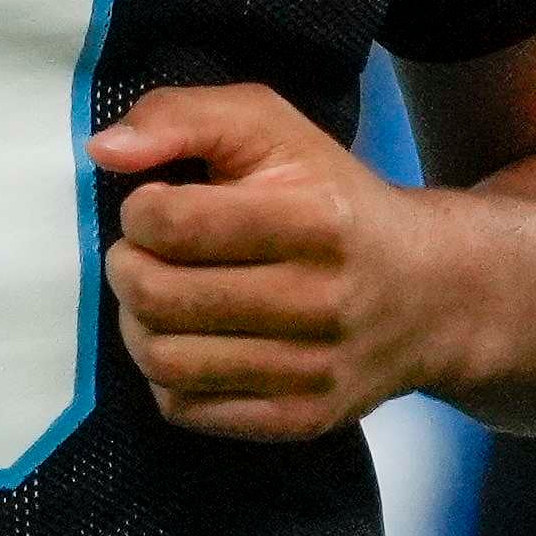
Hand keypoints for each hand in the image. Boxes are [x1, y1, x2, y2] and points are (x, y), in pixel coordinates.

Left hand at [83, 76, 486, 444]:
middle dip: (128, 266)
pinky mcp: (300, 418)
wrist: (430, 292)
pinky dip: (167, 373)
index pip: (170, 223)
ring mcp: (313, 369)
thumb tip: (105, 150)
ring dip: (138, 323)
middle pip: (156, 296)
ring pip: (163, 360)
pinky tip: (192, 338)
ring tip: (162, 295)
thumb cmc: (332, 198)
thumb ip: (183, 116)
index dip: (140, 209)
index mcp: (314, 220)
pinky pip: (185, 408)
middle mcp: (321, 301)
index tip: (159, 204)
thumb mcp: (272, 129)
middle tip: (146, 253)